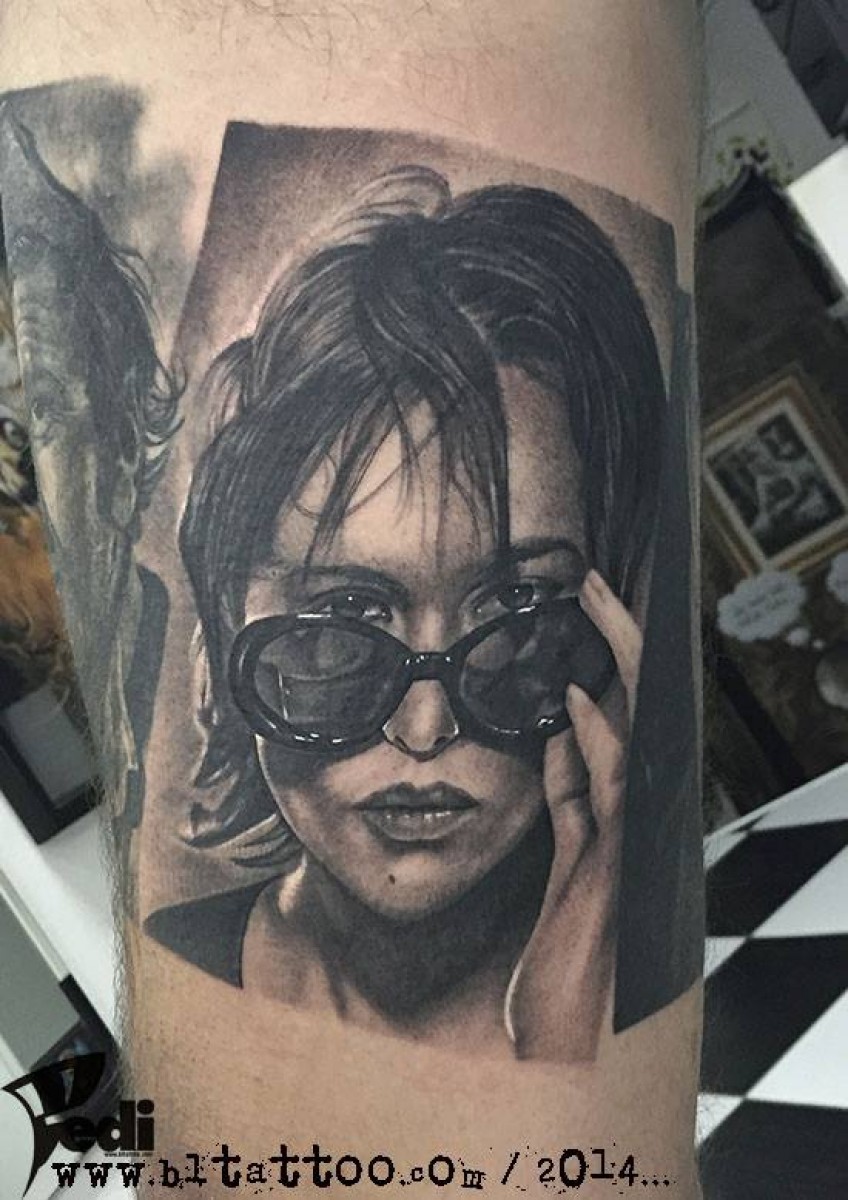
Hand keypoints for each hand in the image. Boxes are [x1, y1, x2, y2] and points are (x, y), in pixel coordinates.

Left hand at [506, 569, 641, 1061]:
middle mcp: (638, 819)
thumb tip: (560, 732)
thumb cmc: (569, 958)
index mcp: (625, 811)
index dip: (609, 657)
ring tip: (590, 604)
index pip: (621, 716)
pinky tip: (574, 700)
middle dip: (618, 639)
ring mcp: (631, 842)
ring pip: (633, 732)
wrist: (574, 1047)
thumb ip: (570, 799)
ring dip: (612, 665)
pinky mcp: (612, 871)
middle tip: (591, 581)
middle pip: (637, 709)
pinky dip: (594, 742)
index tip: (583, 605)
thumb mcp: (566, 862)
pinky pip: (607, 792)